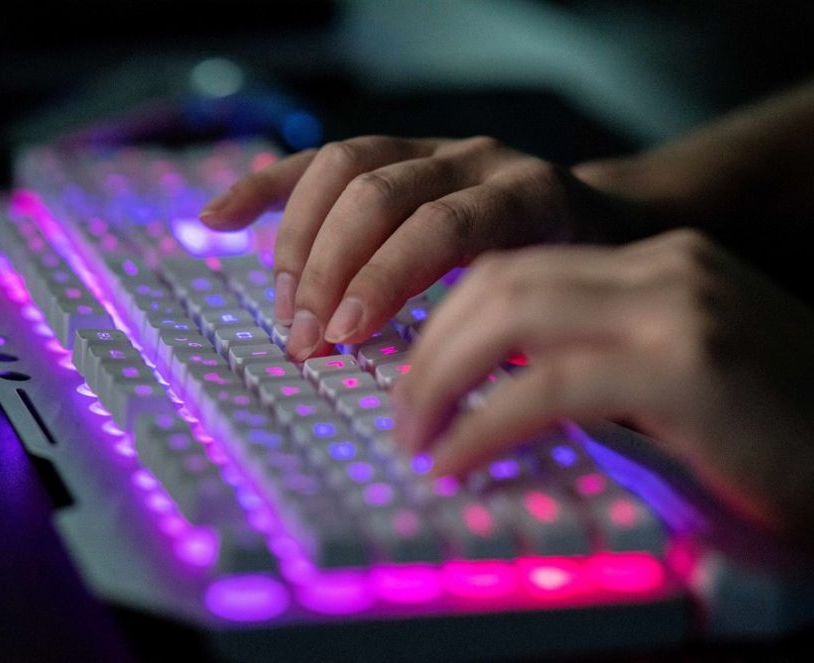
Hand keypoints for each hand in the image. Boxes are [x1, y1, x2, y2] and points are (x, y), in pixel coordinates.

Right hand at [200, 135, 634, 359]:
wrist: (596, 218)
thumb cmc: (579, 283)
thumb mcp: (573, 311)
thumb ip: (525, 343)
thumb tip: (473, 419)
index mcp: (526, 195)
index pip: (439, 225)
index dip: (385, 278)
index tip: (346, 338)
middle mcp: (474, 160)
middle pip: (379, 193)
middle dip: (331, 269)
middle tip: (306, 338)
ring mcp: (429, 149)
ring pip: (343, 169)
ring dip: (300, 242)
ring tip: (287, 309)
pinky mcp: (392, 153)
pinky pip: (318, 162)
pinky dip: (265, 190)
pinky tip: (217, 220)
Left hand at [394, 228, 813, 551]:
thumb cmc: (786, 441)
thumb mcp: (679, 383)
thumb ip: (599, 370)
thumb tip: (501, 396)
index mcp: (658, 265)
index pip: (518, 269)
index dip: (448, 320)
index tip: (414, 374)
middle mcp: (664, 267)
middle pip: (498, 280)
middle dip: (428, 348)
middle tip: (399, 412)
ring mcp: (677, 307)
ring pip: (508, 316)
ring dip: (439, 380)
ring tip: (414, 437)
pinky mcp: (687, 366)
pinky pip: (546, 387)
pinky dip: (482, 426)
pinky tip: (454, 461)